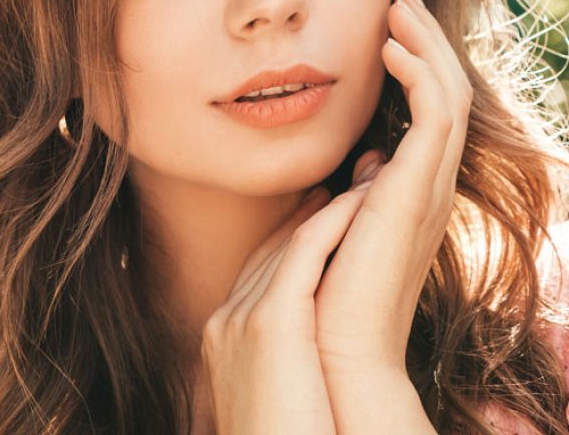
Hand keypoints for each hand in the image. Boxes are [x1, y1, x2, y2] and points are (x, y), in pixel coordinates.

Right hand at [199, 181, 381, 433]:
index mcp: (222, 338)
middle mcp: (223, 319)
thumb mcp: (272, 396)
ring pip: (289, 245)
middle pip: (269, 251)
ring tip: (359, 184)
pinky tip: (356, 202)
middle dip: (306, 215)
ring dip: (327, 210)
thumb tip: (302, 346)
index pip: (257, 271)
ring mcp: (240, 317)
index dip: (288, 237)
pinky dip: (331, 223)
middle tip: (339, 185)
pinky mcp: (271, 321)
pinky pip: (305, 253)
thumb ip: (278, 360)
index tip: (316, 212)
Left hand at [314, 0, 471, 380]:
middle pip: (446, 91)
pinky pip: (435, 116)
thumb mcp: (342, 224)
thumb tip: (362, 164)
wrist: (333, 347)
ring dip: (425, 44)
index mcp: (413, 189)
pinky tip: (388, 47)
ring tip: (396, 6)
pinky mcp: (417, 191)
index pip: (429, 109)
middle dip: (425, 39)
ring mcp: (430, 187)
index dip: (415, 62)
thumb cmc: (325, 289)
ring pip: (449, 93)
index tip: (386, 25)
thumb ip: (357, 190)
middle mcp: (430, 183)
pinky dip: (419, 75)